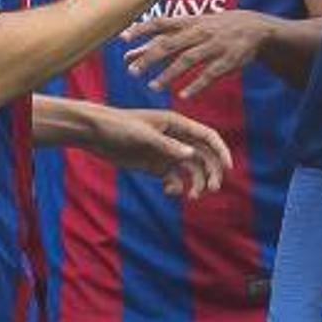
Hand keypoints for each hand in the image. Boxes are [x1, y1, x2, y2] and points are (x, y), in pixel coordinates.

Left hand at [92, 108, 229, 198]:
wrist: (94, 133)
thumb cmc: (118, 126)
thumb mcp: (143, 136)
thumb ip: (167, 146)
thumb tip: (191, 156)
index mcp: (177, 125)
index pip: (207, 137)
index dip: (220, 152)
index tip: (228, 168)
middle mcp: (176, 139)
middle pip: (203, 156)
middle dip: (210, 172)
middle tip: (212, 189)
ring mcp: (166, 153)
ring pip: (191, 170)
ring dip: (196, 183)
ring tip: (193, 196)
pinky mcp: (155, 166)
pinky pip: (174, 179)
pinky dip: (176, 188)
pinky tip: (170, 192)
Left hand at [121, 7, 276, 97]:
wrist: (255, 27)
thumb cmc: (216, 28)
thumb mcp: (193, 25)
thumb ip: (164, 37)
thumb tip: (131, 49)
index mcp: (189, 22)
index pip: (161, 23)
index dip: (142, 30)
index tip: (123, 40)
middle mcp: (199, 32)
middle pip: (170, 44)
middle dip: (150, 57)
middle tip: (132, 71)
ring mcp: (214, 46)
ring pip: (188, 60)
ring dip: (169, 74)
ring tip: (153, 87)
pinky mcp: (228, 61)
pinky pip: (210, 74)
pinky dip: (196, 85)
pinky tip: (183, 95)